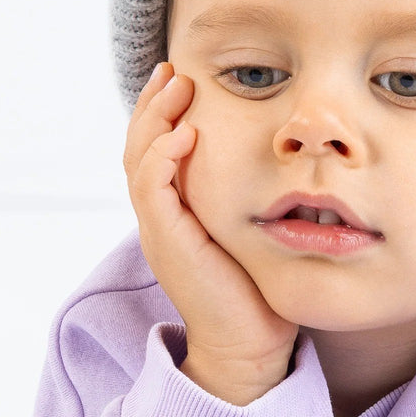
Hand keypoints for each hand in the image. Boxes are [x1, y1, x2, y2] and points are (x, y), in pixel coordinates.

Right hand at [124, 62, 297, 403]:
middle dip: (154, 104)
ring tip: (177, 87)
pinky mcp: (168, 244)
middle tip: (172, 71)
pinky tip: (184, 134)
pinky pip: (153, 192)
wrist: (251, 345)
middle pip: (139, 148)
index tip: (179, 76)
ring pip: (139, 162)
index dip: (162, 111)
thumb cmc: (258, 285)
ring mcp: (159, 230)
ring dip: (156, 120)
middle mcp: (160, 217)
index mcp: (176, 210)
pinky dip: (163, 159)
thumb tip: (276, 150)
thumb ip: (245, 190)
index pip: (155, 149)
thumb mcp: (249, 225)